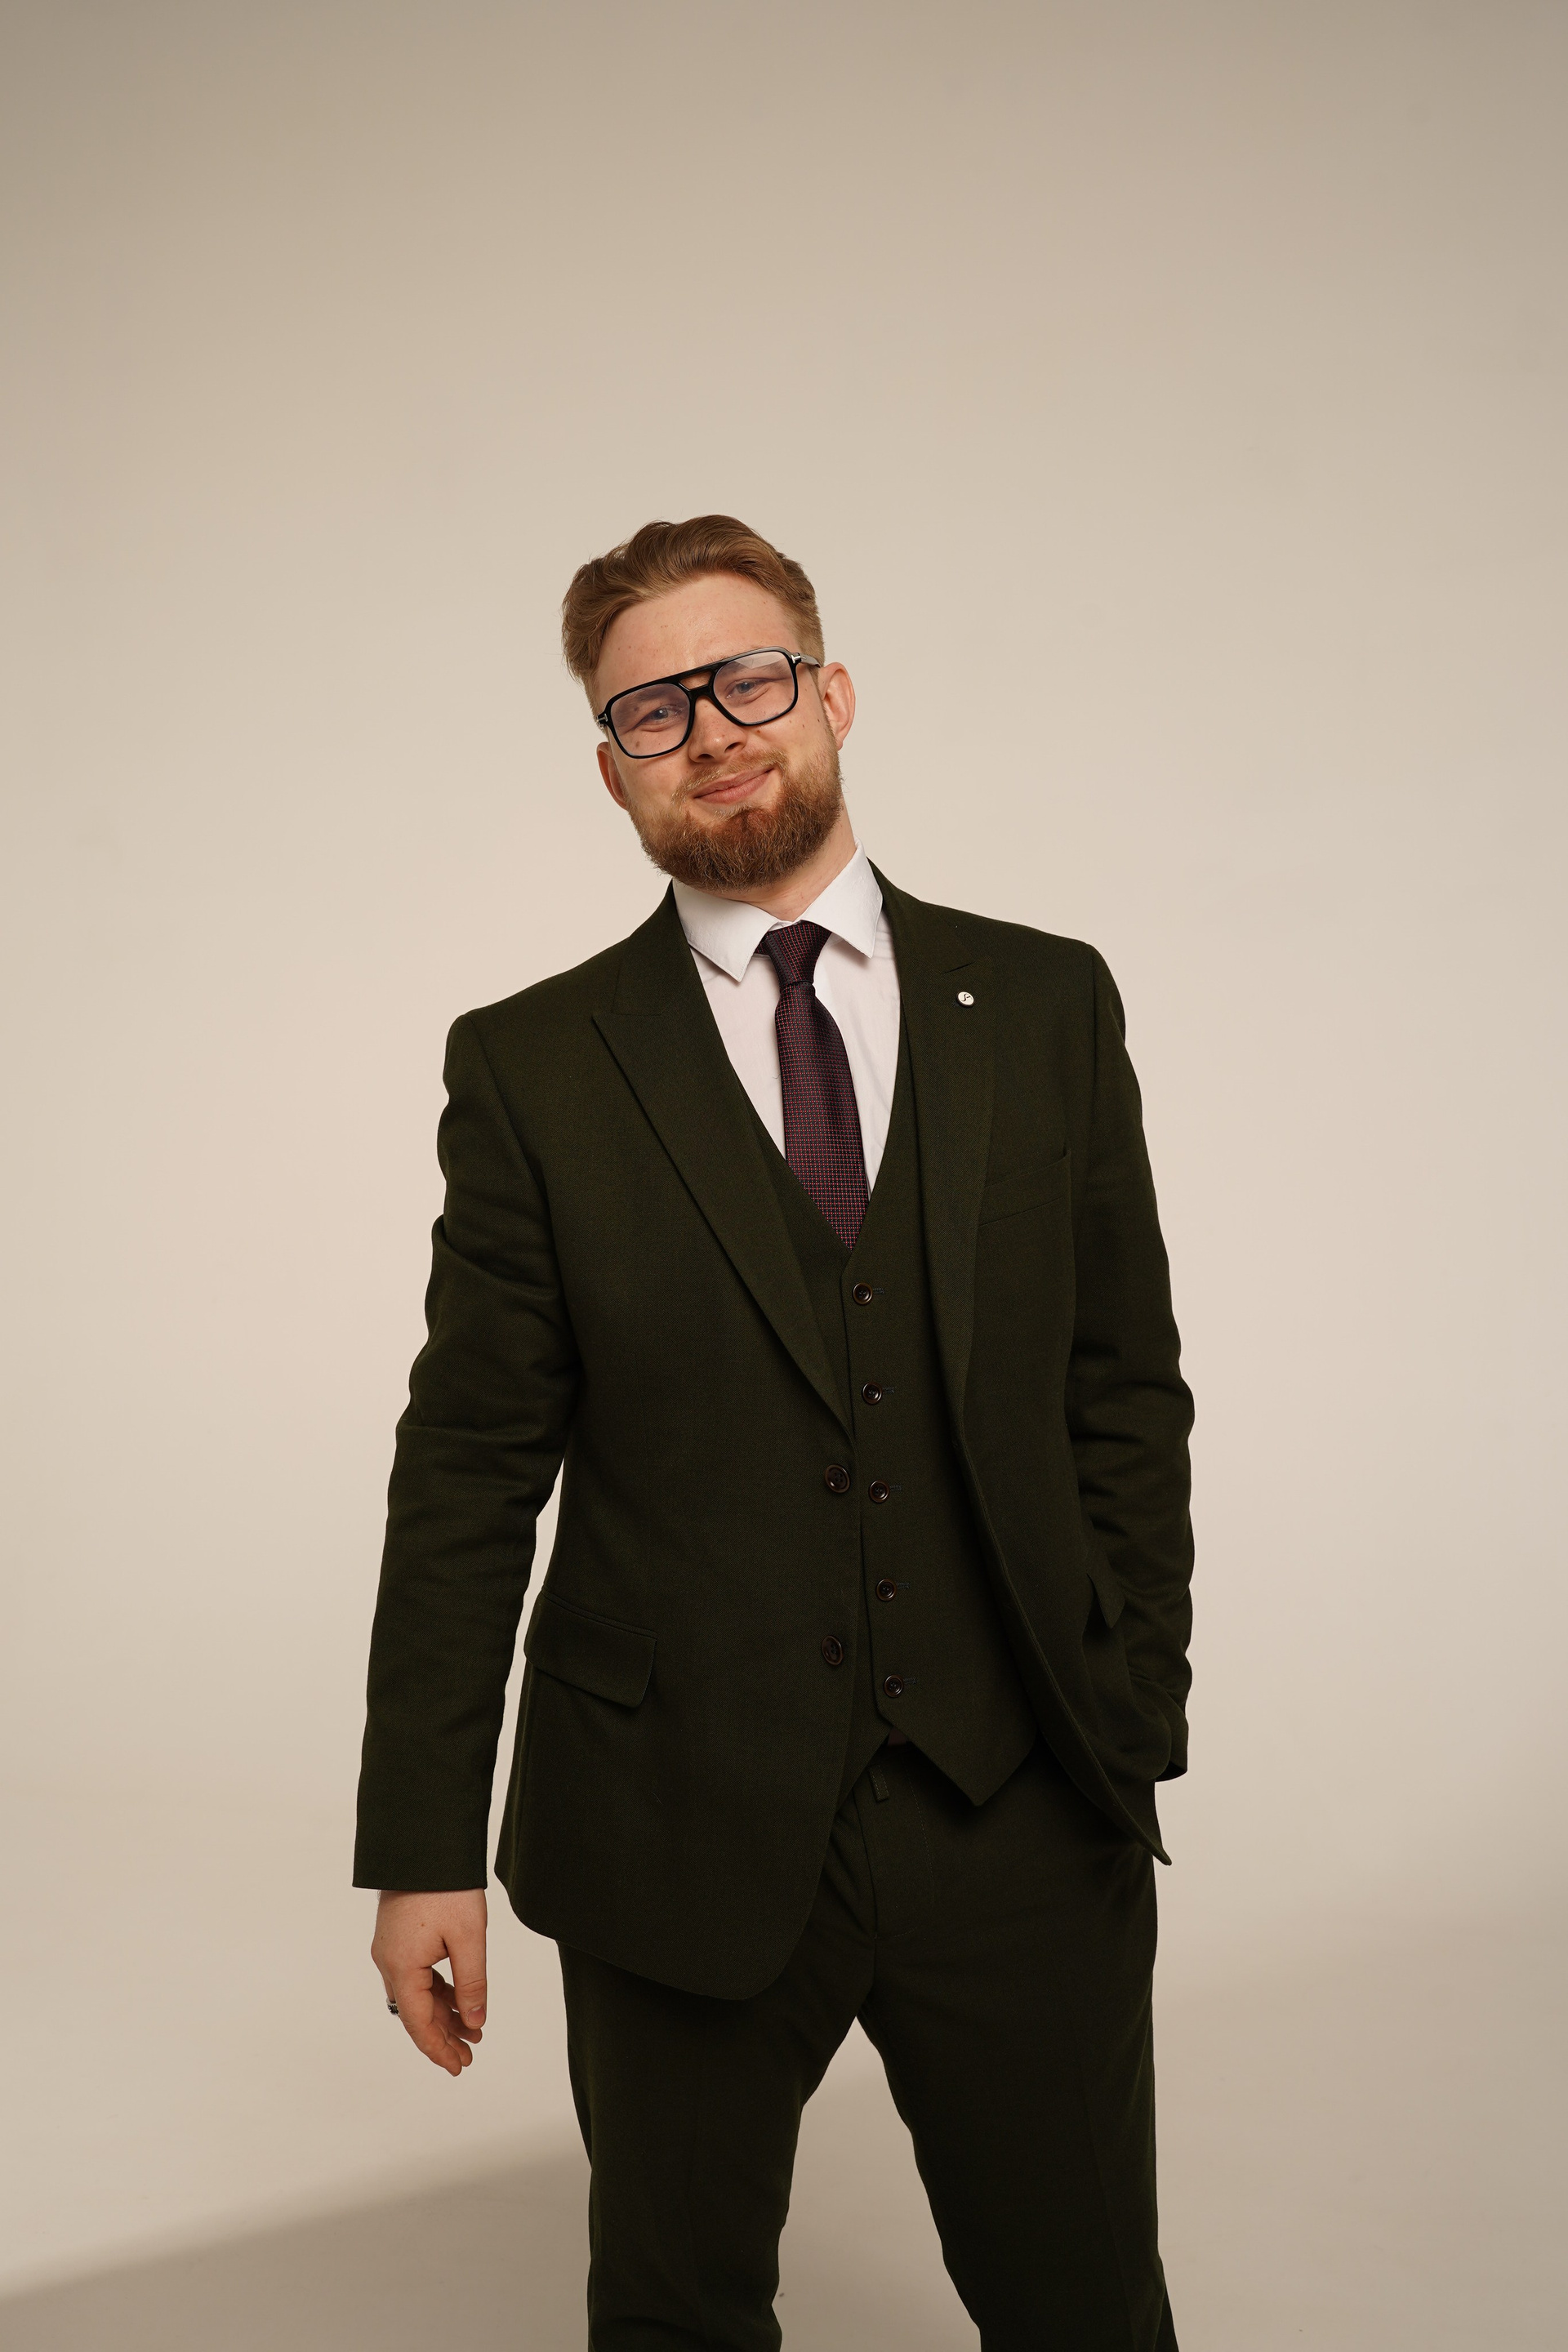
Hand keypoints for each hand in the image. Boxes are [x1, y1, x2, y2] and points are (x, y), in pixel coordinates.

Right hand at [372, 1888, 487, 2075]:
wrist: (425, 1841)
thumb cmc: (447, 1887)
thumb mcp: (468, 1938)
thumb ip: (472, 1984)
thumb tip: (475, 2022)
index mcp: (401, 1967)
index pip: (418, 2023)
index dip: (438, 2049)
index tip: (458, 2068)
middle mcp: (388, 1962)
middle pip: (415, 2012)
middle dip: (442, 2036)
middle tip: (469, 2056)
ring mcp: (391, 1949)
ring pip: (416, 1994)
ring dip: (442, 2013)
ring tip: (472, 2030)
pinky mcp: (398, 1936)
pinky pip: (416, 1975)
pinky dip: (437, 1990)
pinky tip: (458, 1999)